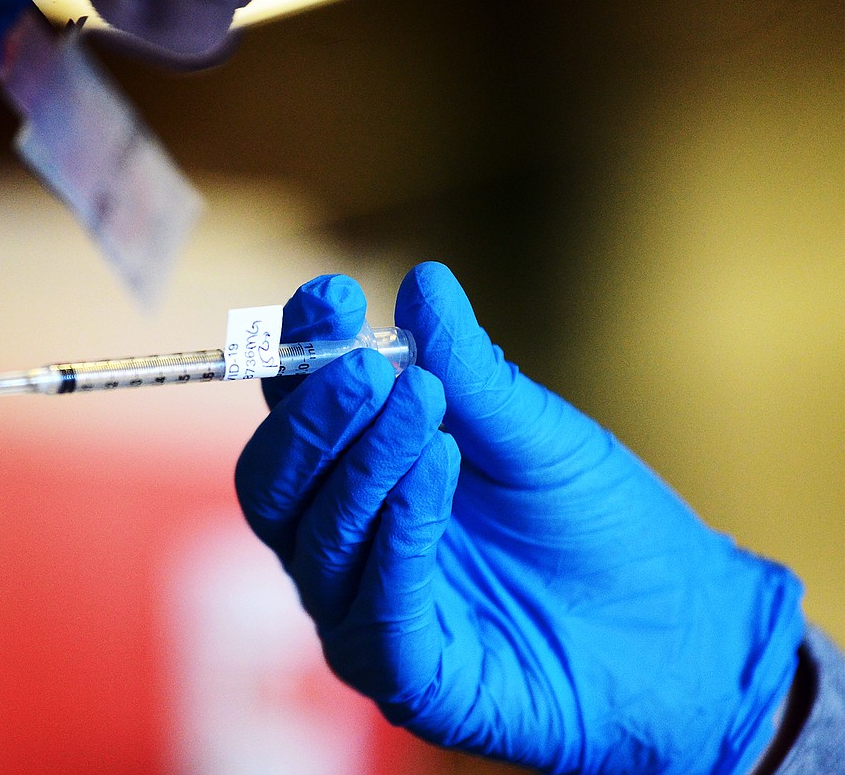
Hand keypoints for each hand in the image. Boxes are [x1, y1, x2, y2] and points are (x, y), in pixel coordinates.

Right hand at [236, 262, 804, 772]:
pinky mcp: (399, 672)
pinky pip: (372, 601)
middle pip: (274, 480)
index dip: (298, 352)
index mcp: (362, 477)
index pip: (295, 411)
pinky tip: (437, 465)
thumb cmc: (600, 528)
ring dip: (363, 459)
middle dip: (312, 414)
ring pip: (315, 535)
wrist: (678, 631)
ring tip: (420, 401)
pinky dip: (398, 526)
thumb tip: (424, 280)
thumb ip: (469, 370)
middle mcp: (345, 542)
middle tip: (368, 364)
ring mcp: (362, 610)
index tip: (330, 297)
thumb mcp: (533, 435)